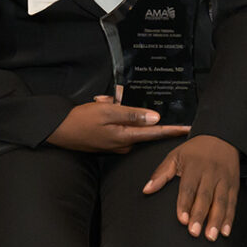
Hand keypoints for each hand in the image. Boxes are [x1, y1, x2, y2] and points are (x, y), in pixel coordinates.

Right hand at [48, 95, 190, 154]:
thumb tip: (155, 118)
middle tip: (108, 102)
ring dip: (116, 109)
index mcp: (126, 136)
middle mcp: (123, 143)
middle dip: (130, 109)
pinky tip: (97, 106)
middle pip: (140, 125)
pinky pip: (116, 123)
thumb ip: (132, 114)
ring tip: (99, 104)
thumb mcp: (107, 113)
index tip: (189, 128)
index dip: (173, 129)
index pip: (156, 133)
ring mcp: (115, 143)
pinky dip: (109, 113)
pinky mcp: (107, 141)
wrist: (57, 131)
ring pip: (126, 121)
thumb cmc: (80, 121)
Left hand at [144, 134, 241, 238]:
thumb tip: (146, 189)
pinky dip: (230, 218)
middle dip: (200, 215)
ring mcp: (224, 179)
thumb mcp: (175, 156)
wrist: (222, 136)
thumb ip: (161, 173)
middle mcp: (210, 173)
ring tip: (211, 236)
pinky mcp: (234, 184)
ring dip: (217, 220)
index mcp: (194, 166)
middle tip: (194, 232)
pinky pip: (232, 203)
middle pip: (205, 196)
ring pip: (221, 201)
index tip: (182, 219)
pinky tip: (225, 231)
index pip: (188, 187)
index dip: (185, 204)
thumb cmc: (195, 150)